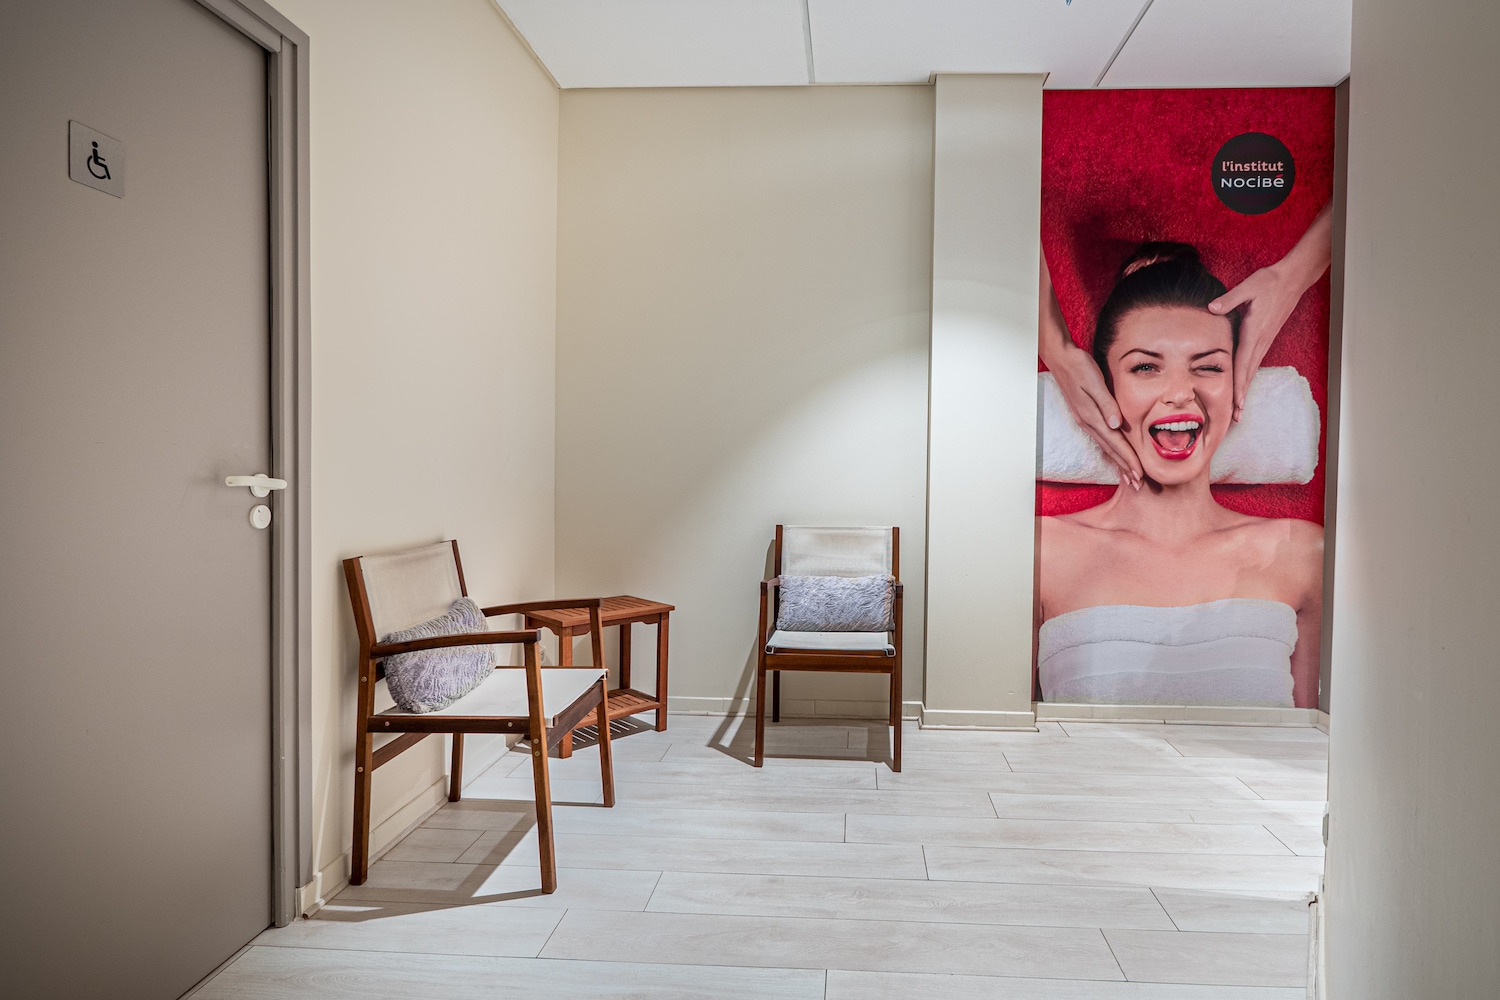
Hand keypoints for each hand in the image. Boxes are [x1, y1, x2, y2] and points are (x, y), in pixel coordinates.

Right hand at [1039, 256, 1141, 485]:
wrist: (1060, 358)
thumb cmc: (1079, 367)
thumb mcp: (1093, 382)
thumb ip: (1106, 403)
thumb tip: (1117, 425)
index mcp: (1092, 416)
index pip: (1115, 443)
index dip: (1128, 459)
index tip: (1140, 474)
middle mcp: (1089, 422)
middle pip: (1111, 450)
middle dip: (1124, 468)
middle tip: (1138, 484)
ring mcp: (1085, 421)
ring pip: (1106, 447)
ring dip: (1118, 462)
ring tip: (1129, 476)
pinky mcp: (1085, 416)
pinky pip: (1101, 439)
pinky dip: (1111, 451)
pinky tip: (1114, 455)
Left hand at [1208, 202, 1331, 420]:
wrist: (1291, 279)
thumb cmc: (1268, 282)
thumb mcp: (1247, 287)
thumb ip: (1228, 299)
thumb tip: (1211, 308)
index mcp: (1253, 332)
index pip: (1243, 363)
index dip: (1238, 385)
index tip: (1235, 404)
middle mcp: (1259, 341)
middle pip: (1248, 374)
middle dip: (1241, 397)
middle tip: (1236, 419)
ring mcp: (1263, 341)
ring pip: (1252, 371)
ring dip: (1245, 391)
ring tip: (1239, 411)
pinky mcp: (1264, 338)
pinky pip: (1254, 362)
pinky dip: (1248, 377)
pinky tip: (1244, 387)